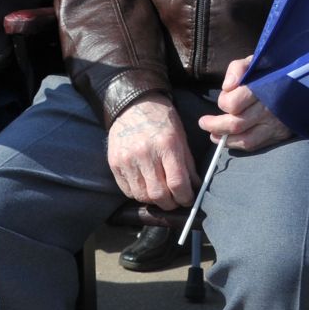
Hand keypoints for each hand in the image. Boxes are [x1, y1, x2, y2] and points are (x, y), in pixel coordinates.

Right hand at [107, 93, 195, 208]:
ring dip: (154, 200)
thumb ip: (187, 165)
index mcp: (166, 145)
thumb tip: (194, 188)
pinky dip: (139, 194)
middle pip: (158, 194)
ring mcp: (127, 159)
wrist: (132, 105)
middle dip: (170, 203)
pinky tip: (146, 187)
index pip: (177, 183)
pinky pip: (127, 190)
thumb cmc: (161, 120)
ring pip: (142, 195)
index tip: (188, 199)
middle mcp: (144, 153)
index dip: (185, 197)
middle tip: (175, 200)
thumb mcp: (180, 138)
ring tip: (160, 194)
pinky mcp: (114, 163)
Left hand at [197, 56, 294, 152]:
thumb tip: (227, 86)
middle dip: (215, 125)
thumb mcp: (256, 61)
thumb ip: (238, 68)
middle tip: (203, 123)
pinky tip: (230, 140)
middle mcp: (269, 109)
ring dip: (225, 140)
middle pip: (236, 124)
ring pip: (246, 140)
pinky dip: (240, 145)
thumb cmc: (272, 71)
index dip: (223, 102)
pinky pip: (257, 145)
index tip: (222, 99)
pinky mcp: (281, 134)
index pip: (233, 104)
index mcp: (262, 89)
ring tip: (213, 135)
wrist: (306, 83)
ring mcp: (276, 124)